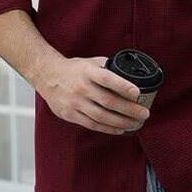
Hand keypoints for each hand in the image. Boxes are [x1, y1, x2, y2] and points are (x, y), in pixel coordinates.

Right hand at [35, 55, 149, 134]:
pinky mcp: (70, 114)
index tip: (138, 93)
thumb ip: (109, 68)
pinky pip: (92, 124)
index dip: (123, 86)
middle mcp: (81, 87)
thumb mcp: (91, 62)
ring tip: (136, 123)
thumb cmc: (74, 69)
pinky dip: (108, 129)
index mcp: (88, 72)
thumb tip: (130, 75)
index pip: (107, 79)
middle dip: (129, 109)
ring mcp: (75, 102)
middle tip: (144, 113)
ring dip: (122, 122)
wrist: (47, 76)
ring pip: (102, 116)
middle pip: (108, 101)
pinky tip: (120, 129)